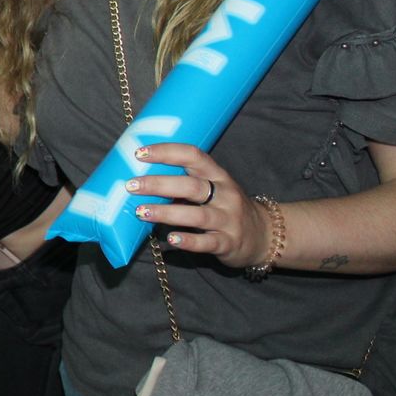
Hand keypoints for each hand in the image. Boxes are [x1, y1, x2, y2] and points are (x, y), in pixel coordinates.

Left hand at [125, 143, 273, 268]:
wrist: (265, 235)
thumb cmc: (225, 207)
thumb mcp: (212, 188)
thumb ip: (184, 182)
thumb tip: (140, 178)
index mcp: (218, 175)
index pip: (193, 156)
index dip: (167, 152)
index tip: (139, 153)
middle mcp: (225, 194)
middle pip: (191, 186)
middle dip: (159, 184)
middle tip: (131, 185)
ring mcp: (228, 219)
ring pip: (197, 214)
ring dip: (166, 213)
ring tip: (141, 212)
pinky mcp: (229, 243)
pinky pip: (207, 242)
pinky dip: (188, 241)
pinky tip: (170, 240)